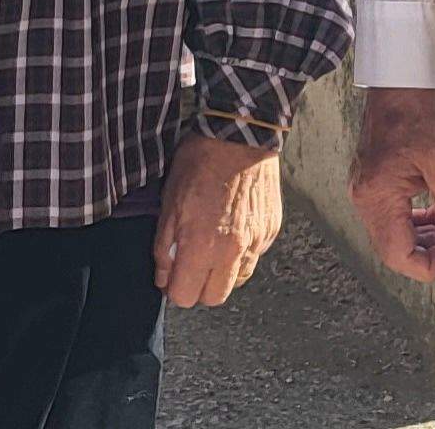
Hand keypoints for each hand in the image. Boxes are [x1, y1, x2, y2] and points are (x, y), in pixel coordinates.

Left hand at [154, 133, 283, 308]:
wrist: (239, 136)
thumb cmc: (199, 164)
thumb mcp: (169, 204)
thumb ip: (164, 248)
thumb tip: (164, 277)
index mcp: (202, 246)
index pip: (185, 297)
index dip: (174, 288)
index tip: (171, 274)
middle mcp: (233, 251)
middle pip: (214, 298)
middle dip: (198, 288)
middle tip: (190, 264)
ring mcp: (256, 242)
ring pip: (237, 281)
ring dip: (221, 273)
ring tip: (212, 246)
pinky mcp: (271, 231)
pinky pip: (254, 257)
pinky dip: (241, 252)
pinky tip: (231, 229)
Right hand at [347, 87, 434, 281]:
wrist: (401, 77)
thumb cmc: (421, 112)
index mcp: (377, 197)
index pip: (400, 256)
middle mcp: (363, 199)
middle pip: (394, 250)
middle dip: (431, 250)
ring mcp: (364, 190)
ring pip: (394, 235)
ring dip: (425, 236)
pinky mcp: (372, 182)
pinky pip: (391, 217)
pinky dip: (416, 220)